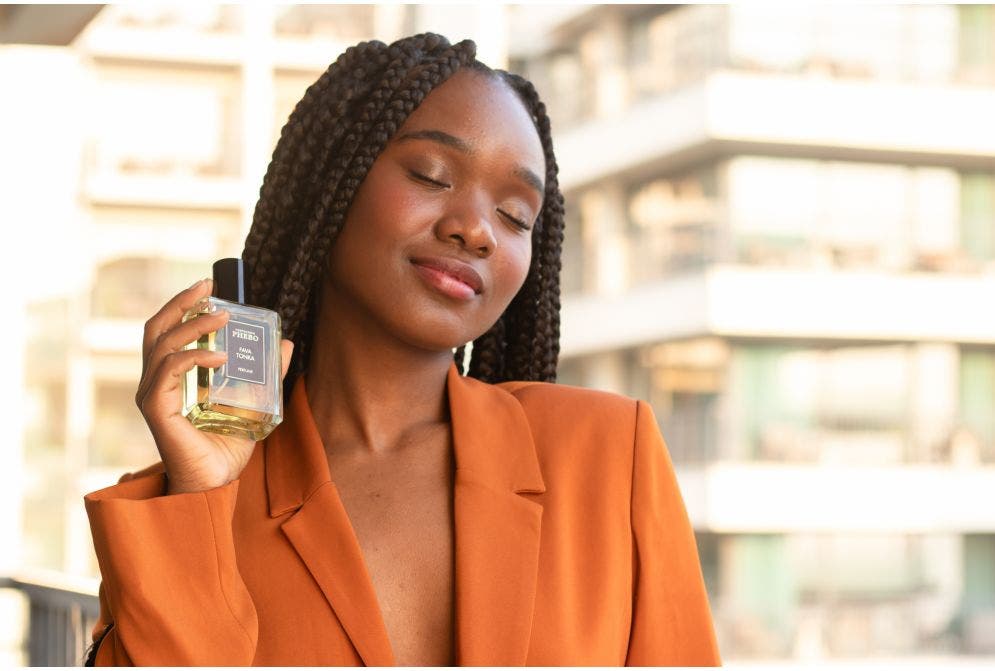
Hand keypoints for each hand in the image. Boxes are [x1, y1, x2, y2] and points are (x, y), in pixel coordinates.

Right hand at [135, 279, 293, 494]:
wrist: (216, 485)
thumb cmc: (226, 447)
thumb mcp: (254, 402)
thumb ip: (267, 373)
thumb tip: (286, 343)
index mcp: (172, 377)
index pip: (168, 331)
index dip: (183, 305)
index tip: (208, 286)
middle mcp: (156, 382)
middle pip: (156, 329)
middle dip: (180, 302)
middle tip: (207, 286)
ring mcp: (153, 396)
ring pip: (161, 344)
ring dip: (192, 325)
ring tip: (223, 316)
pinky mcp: (157, 410)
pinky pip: (168, 372)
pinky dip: (193, 356)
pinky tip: (221, 355)